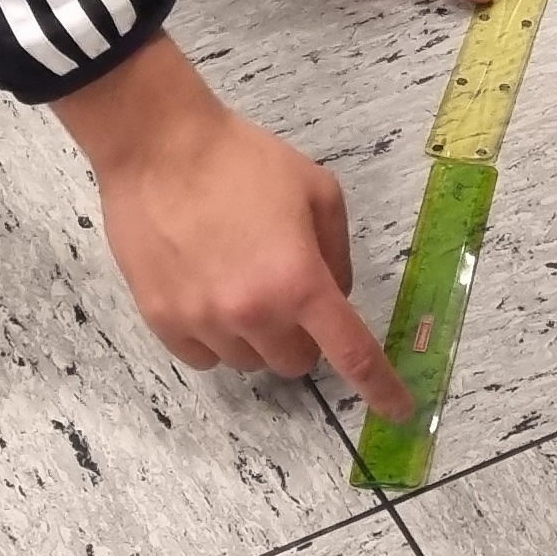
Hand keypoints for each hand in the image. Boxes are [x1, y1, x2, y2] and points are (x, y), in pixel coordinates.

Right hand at [56, 36, 411, 416]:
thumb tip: (335, 297)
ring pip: (248, 362)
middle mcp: (254, 312)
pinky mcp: (163, 320)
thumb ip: (337, 252)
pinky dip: (215, 338)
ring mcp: (204, 321)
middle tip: (286, 294)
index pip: (351, 353)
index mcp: (300, 281)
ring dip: (256, 336)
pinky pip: (204, 358)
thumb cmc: (242, 160)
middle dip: (301, 336)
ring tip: (237, 281)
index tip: (397, 409)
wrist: (159, 146)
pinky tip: (208, 294)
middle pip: (295, 362)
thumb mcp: (318, 191)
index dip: (380, 387)